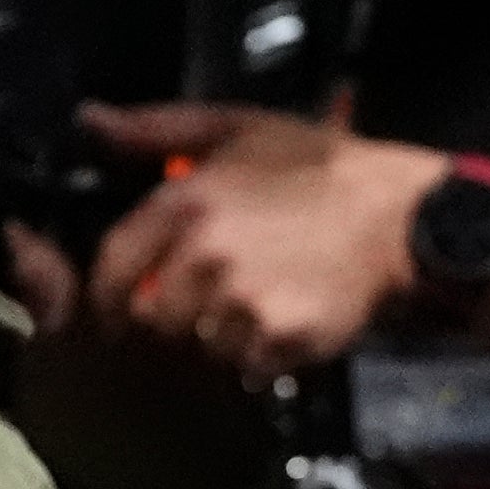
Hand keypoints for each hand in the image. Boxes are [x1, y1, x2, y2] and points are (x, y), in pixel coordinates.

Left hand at [77, 100, 445, 380]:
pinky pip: (245, 367)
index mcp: (186, 201)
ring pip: (198, 348)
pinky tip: (280, 325)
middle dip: (173, 320)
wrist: (399, 214)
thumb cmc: (318, 166)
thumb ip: (156, 129)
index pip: (112, 267)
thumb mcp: (237, 127)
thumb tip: (90, 121)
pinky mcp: (280, 337)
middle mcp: (206, 254)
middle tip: (204, 307)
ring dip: (218, 341)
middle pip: (153, 319)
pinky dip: (259, 358)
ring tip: (251, 311)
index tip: (120, 308)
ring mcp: (243, 300)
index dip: (108, 296)